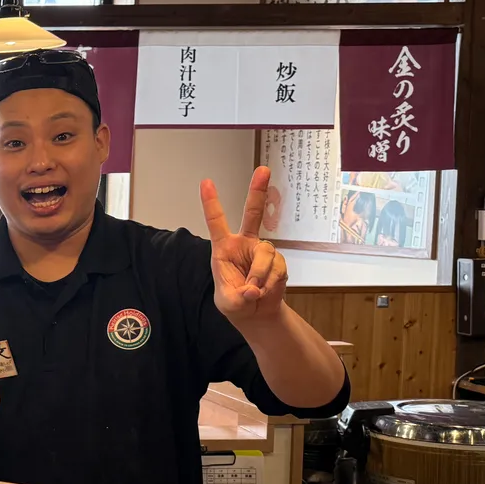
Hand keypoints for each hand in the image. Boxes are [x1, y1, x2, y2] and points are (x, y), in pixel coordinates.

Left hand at [201, 165, 287, 324]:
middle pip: (253, 214)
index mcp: (224, 248)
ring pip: (266, 254)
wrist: (256, 313)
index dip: (211, 202)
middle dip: (258, 191)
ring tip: (253, 290)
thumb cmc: (236, 302)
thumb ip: (239, 297)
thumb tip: (252, 289)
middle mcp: (245, 244)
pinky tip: (264, 290)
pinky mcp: (279, 262)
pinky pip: (277, 268)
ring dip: (260, 275)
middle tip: (263, 170)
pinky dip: (270, 283)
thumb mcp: (229, 303)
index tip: (206, 182)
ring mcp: (263, 251)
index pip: (216, 222)